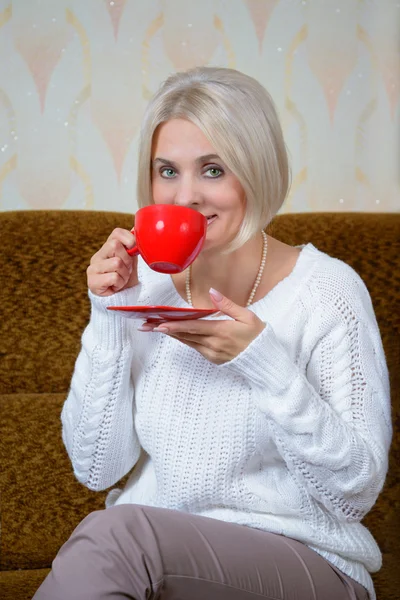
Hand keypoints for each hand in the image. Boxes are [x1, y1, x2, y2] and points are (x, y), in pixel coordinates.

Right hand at [87, 228, 137, 295]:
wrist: (121, 298)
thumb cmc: (125, 277)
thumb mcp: (132, 259)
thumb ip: (133, 245)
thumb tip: (137, 230)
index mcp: (107, 248)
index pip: (116, 233)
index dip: (129, 240)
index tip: (133, 251)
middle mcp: (97, 256)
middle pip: (115, 245)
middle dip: (127, 260)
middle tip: (126, 270)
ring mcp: (93, 268)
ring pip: (116, 262)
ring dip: (124, 274)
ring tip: (121, 279)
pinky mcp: (92, 282)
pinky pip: (113, 277)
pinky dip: (120, 283)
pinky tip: (116, 286)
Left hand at [140, 288, 265, 364]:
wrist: (265, 361)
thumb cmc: (258, 336)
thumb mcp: (248, 317)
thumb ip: (228, 305)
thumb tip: (212, 292)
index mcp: (221, 331)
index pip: (193, 328)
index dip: (175, 326)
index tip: (159, 324)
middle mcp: (213, 344)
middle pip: (185, 335)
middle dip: (165, 330)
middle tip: (146, 325)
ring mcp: (212, 353)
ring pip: (187, 342)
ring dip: (171, 334)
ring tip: (154, 327)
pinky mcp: (213, 358)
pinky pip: (194, 347)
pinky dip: (183, 339)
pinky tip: (174, 333)